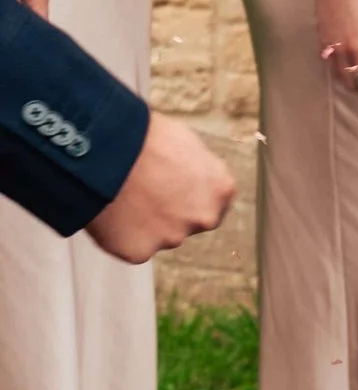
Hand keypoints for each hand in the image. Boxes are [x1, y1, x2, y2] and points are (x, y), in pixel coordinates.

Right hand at [86, 110, 234, 262]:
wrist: (106, 151)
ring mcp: (172, 237)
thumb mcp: (185, 141)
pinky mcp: (139, 252)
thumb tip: (191, 174)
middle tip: (146, 193)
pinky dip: (120, 234)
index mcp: (220, 188)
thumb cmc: (145, 137)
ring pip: (159, 235)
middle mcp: (204, 218)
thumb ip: (196, 168)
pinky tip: (111, 212)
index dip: (190, 195)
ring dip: (145, 223)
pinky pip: (130, 245)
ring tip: (123, 197)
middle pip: (188, 222)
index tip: (172, 188)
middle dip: (171, 213)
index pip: (213, 201)